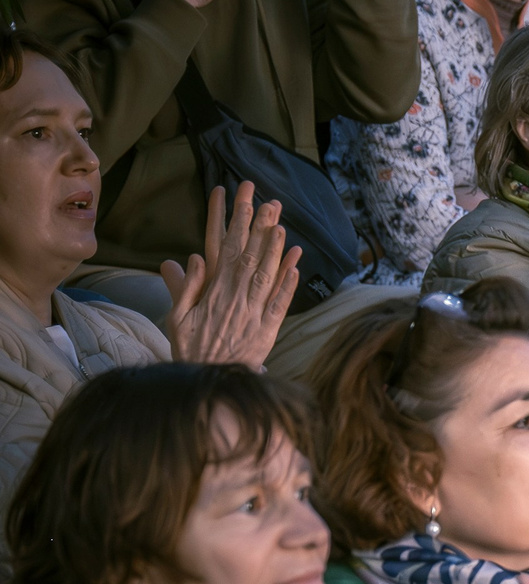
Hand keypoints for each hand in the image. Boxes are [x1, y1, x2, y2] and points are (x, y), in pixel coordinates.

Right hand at [160, 182, 297, 366]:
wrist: (208, 381)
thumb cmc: (191, 348)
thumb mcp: (176, 318)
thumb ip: (185, 287)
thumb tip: (190, 257)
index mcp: (212, 292)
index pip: (226, 251)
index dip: (236, 226)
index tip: (243, 203)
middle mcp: (235, 299)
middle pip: (249, 256)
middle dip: (259, 228)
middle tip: (269, 202)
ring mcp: (254, 314)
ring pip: (267, 275)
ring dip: (275, 249)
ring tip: (282, 224)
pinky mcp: (268, 330)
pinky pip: (281, 303)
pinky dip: (289, 282)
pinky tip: (297, 263)